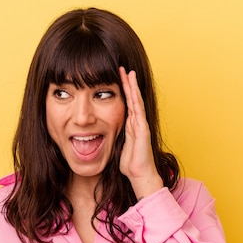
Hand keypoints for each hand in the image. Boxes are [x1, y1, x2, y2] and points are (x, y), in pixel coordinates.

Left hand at [118, 66, 163, 198]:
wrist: (140, 175)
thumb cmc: (130, 164)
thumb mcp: (117, 146)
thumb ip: (112, 138)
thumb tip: (100, 135)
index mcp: (130, 125)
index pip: (125, 103)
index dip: (122, 90)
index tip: (115, 77)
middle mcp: (136, 122)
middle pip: (131, 98)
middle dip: (127, 83)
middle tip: (122, 68)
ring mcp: (141, 125)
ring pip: (136, 101)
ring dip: (132, 86)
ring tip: (129, 72)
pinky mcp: (143, 130)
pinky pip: (138, 111)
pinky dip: (136, 99)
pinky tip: (133, 89)